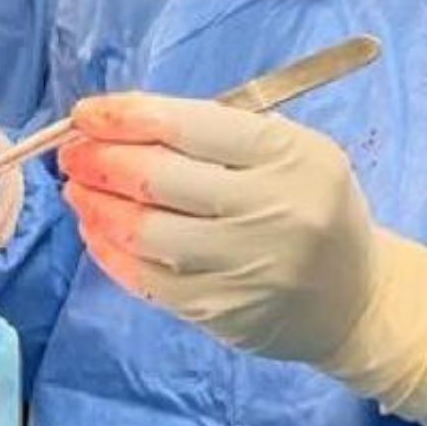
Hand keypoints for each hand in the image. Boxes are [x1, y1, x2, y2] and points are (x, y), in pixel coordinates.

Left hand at [61, 93, 426, 425]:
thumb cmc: (310, 206)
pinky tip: (96, 230)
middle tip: (71, 152)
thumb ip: (214, 133)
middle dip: (99, 159)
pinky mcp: (222, 312)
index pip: (189, 125)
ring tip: (77, 189)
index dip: (126, 116)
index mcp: (290, 155)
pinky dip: (109, 250)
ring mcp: (246, 267)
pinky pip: (146, 279)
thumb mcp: (290, 150)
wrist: (355, 299)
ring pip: (145, 232)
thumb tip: (119, 124)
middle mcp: (272, 210)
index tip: (86, 114)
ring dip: (96, 205)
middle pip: (158, 178)